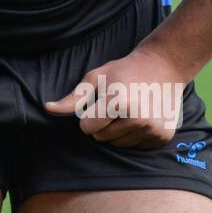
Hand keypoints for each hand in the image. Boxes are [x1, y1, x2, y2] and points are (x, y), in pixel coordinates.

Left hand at [43, 47, 187, 148]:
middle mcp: (138, 118)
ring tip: (128, 110)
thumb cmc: (124, 71)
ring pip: (118, 145)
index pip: (87, 128)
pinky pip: (136, 146)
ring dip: (118, 131)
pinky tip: (141, 116)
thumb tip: (47, 108)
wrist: (163, 66)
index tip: (99, 103)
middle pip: (102, 138)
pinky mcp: (162, 136)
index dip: (89, 116)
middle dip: (103, 124)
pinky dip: (134, 135)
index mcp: (118, 102)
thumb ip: (73, 98)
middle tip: (115, 105)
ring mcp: (153, 129)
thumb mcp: (96, 78)